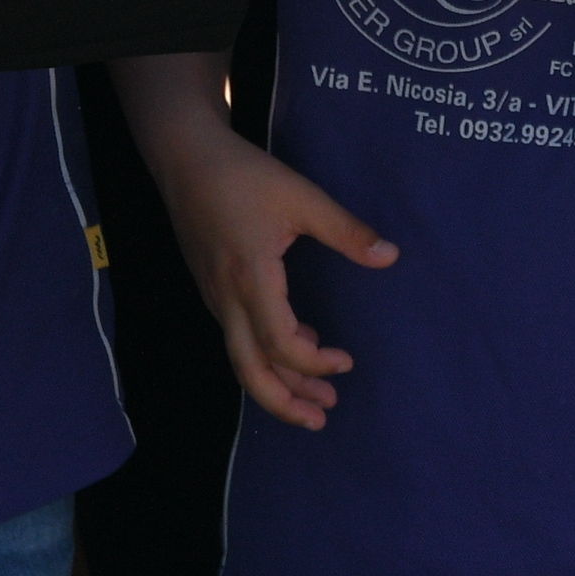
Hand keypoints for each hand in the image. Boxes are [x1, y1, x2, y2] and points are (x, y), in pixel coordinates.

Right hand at [160, 125, 392, 431]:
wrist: (184, 157)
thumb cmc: (242, 174)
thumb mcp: (301, 197)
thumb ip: (346, 230)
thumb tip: (390, 257)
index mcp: (250, 278)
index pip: (280, 344)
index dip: (314, 362)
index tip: (346, 361)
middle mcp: (226, 297)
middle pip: (250, 371)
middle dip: (285, 402)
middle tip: (322, 418)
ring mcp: (214, 296)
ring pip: (242, 358)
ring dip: (277, 382)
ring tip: (315, 398)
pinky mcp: (211, 288)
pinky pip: (237, 337)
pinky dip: (265, 354)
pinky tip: (297, 343)